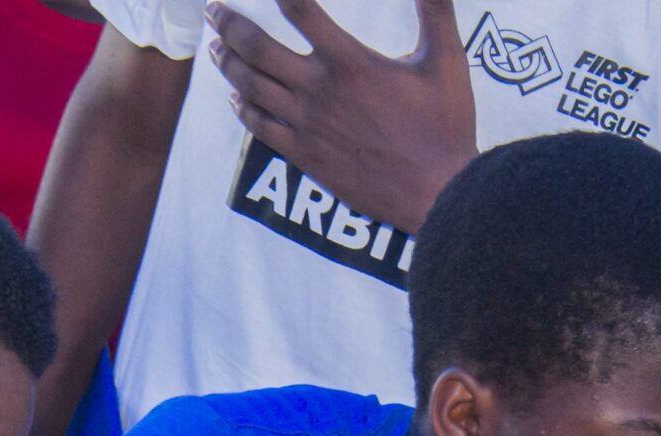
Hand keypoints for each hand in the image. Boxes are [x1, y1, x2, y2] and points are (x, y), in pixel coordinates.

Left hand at [207, 0, 477, 229]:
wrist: (434, 192)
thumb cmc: (444, 126)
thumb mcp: (447, 59)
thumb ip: (436, 10)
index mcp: (349, 62)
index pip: (300, 10)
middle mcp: (318, 91)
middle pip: (257, 49)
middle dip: (231, 23)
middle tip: (213, 8)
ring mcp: (306, 125)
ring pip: (251, 87)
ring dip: (228, 64)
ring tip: (215, 47)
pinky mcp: (304, 155)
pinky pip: (261, 127)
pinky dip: (244, 109)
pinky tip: (236, 98)